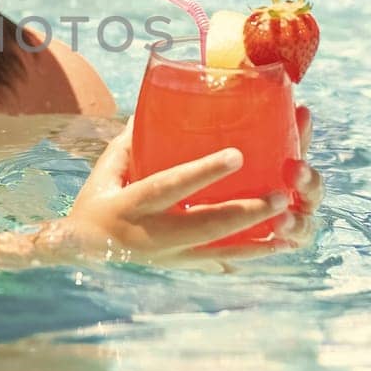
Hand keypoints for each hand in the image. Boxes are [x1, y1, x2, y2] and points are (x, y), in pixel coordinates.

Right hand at [42, 115, 289, 267]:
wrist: (79, 251)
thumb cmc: (93, 202)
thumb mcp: (105, 169)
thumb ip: (132, 140)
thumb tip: (157, 103)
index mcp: (130, 205)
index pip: (170, 186)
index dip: (203, 172)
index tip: (237, 155)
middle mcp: (150, 236)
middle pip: (204, 226)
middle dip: (245, 213)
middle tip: (281, 196)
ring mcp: (167, 257)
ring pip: (219, 252)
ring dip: (258, 240)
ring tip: (291, 225)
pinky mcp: (179, 267)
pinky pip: (219, 263)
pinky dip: (249, 256)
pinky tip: (278, 248)